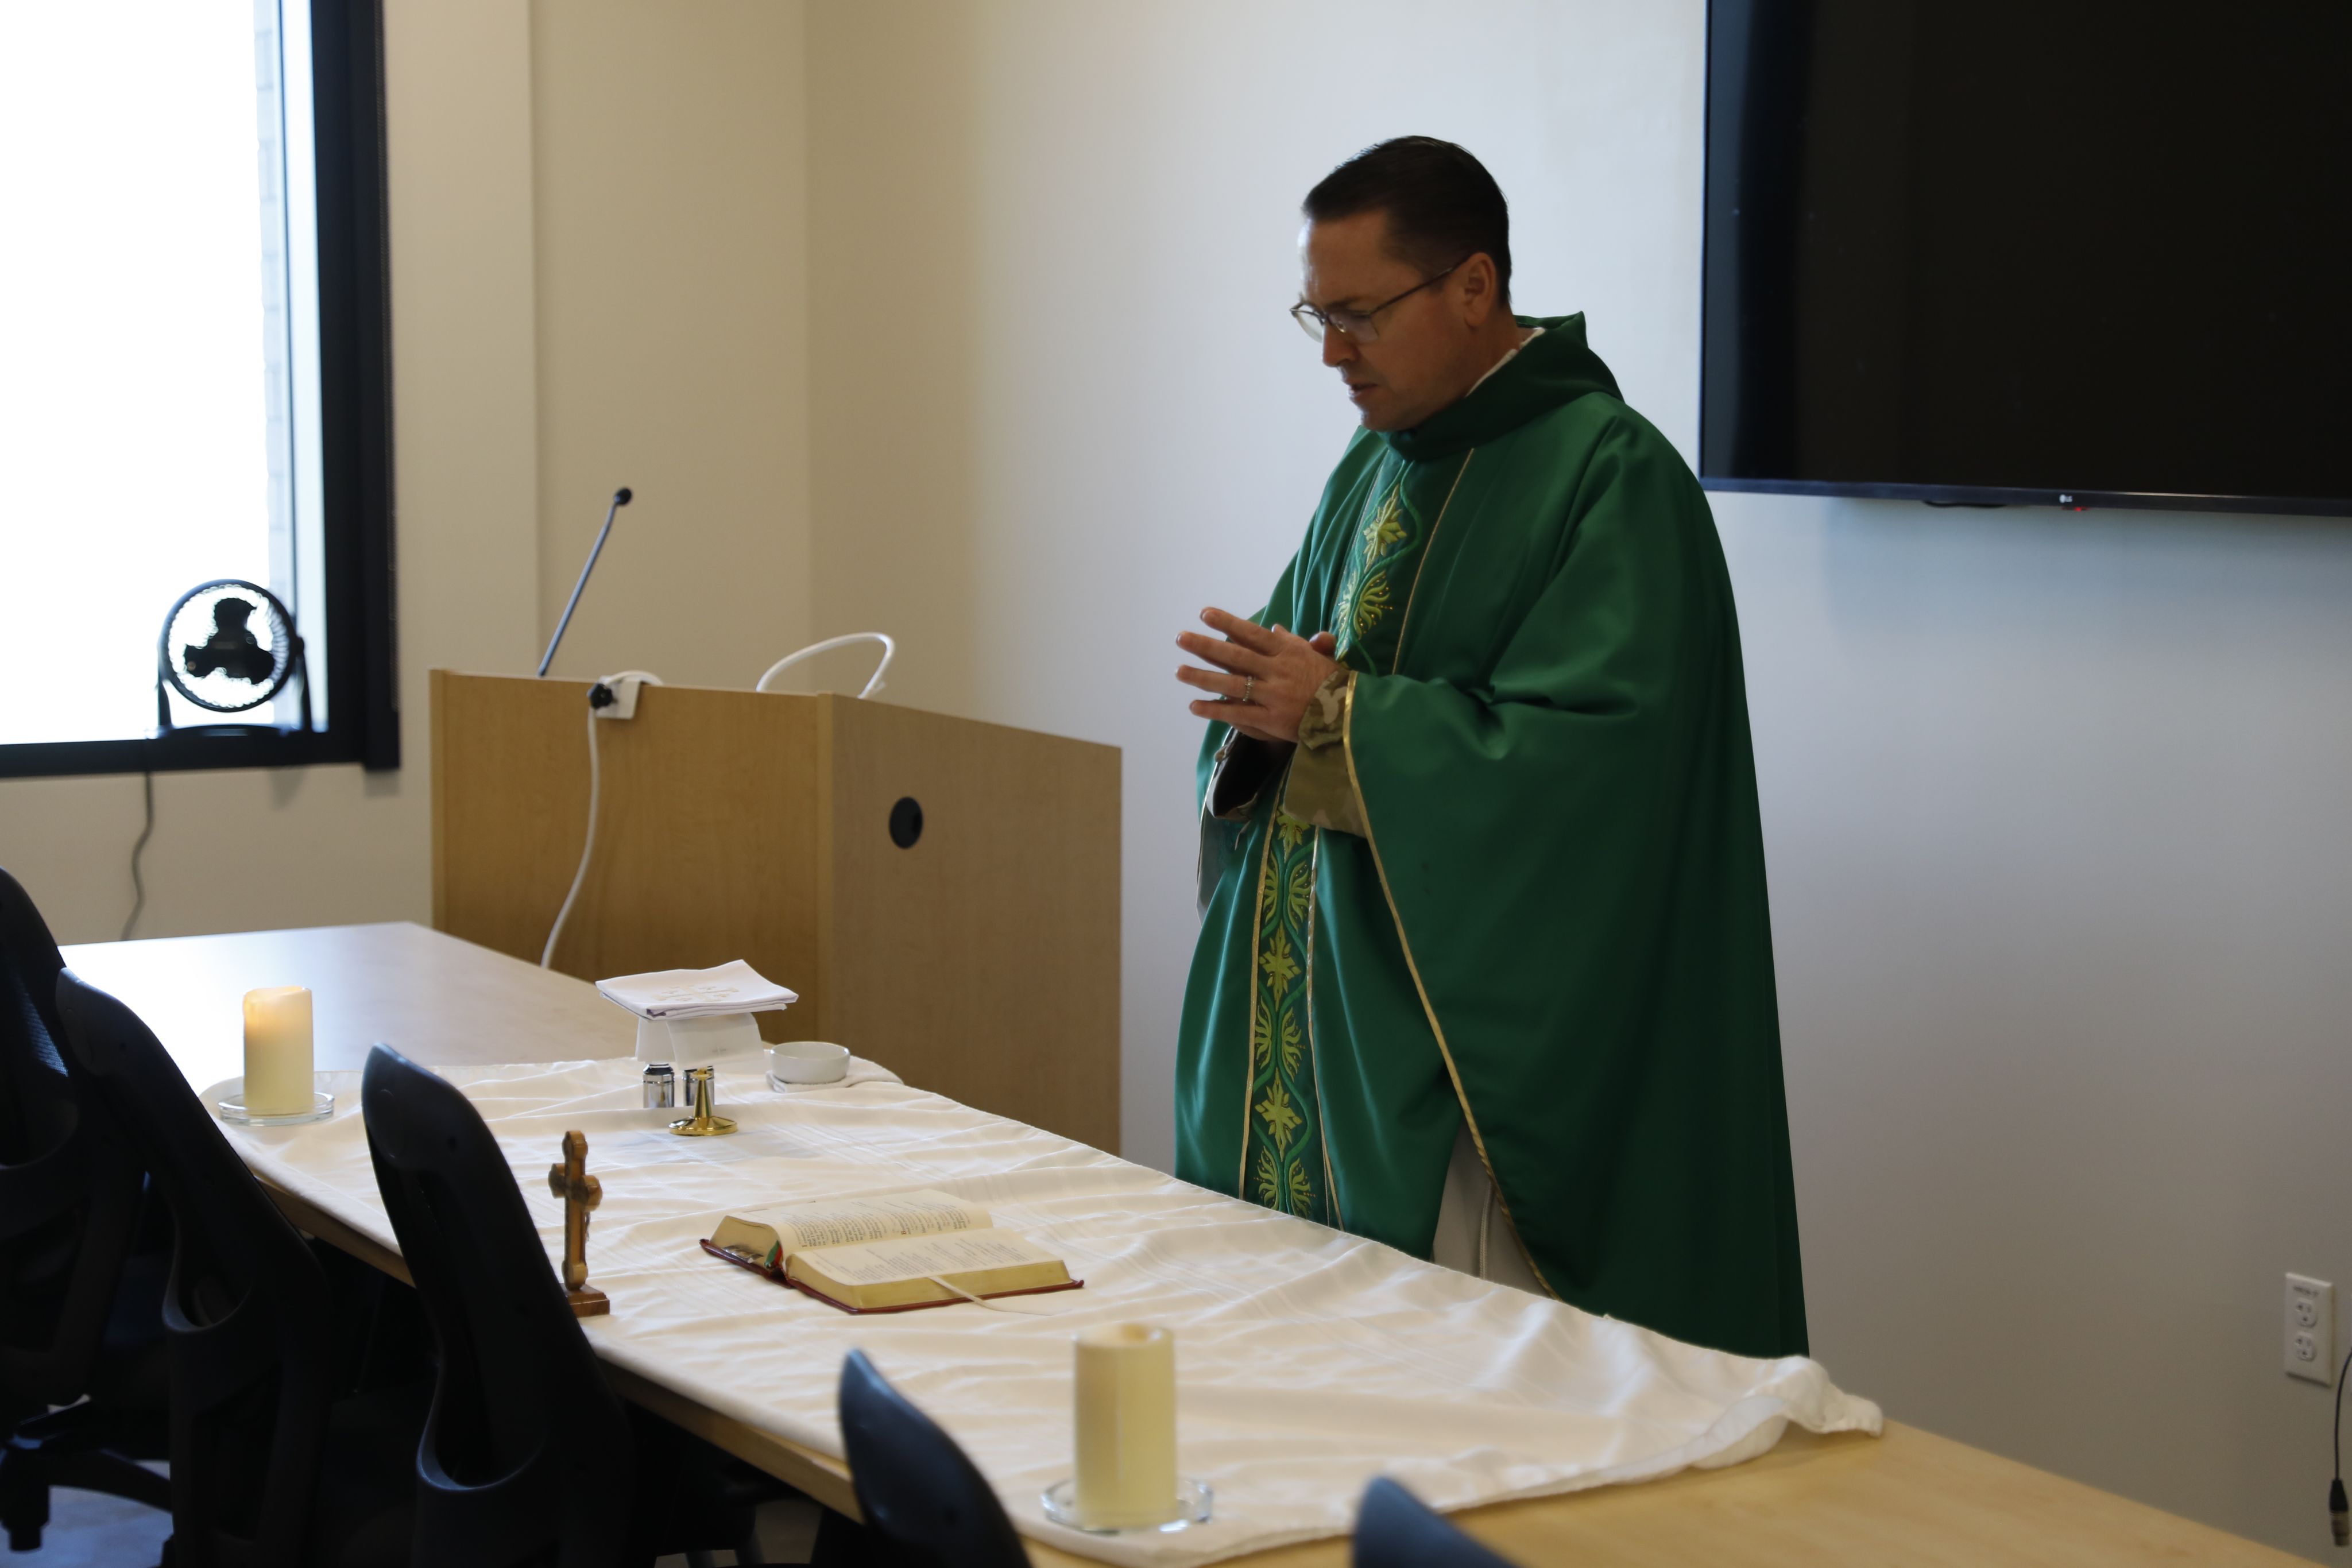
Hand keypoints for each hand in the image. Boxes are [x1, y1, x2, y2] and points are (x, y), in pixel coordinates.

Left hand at [1177, 608, 1340, 743]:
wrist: (1350, 713)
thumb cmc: (1333, 682)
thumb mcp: (1317, 655)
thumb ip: (1293, 642)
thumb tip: (1273, 628)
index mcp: (1287, 652)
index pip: (1251, 633)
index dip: (1227, 623)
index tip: (1204, 614)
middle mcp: (1276, 670)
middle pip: (1235, 656)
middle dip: (1205, 646)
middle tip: (1181, 638)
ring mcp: (1272, 695)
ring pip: (1230, 684)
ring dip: (1202, 677)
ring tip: (1179, 671)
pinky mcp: (1270, 719)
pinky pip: (1237, 713)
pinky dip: (1214, 709)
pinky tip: (1194, 706)